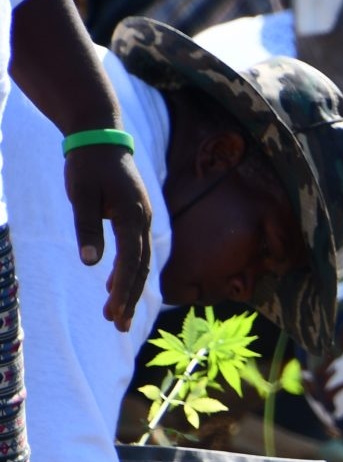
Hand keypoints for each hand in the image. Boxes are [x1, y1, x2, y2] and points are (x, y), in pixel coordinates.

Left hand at [64, 145, 151, 330]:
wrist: (101, 136)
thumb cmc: (87, 164)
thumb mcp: (80, 193)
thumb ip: (87, 227)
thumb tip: (90, 263)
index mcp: (131, 216)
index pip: (130, 260)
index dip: (122, 288)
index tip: (113, 311)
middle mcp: (143, 221)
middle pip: (140, 268)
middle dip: (129, 298)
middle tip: (116, 325)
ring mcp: (142, 220)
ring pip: (140, 263)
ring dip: (129, 289)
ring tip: (116, 315)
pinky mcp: (136, 218)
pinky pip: (136, 252)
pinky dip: (128, 272)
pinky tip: (114, 286)